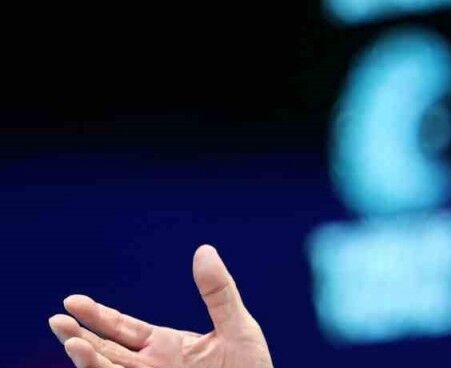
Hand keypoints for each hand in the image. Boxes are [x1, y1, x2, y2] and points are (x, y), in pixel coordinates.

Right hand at [48, 245, 272, 367]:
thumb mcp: (237, 327)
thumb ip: (218, 292)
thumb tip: (204, 250)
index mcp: (165, 345)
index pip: (122, 328)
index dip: (97, 315)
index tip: (71, 301)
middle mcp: (151, 367)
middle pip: (105, 351)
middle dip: (79, 336)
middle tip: (57, 320)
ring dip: (88, 361)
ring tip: (73, 343)